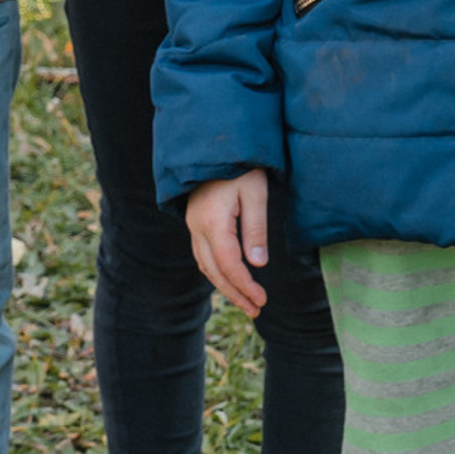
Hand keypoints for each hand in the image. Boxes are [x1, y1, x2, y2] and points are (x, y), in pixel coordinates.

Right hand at [185, 169, 270, 313]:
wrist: (213, 143)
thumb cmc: (239, 166)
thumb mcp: (255, 193)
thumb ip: (256, 230)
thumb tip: (258, 264)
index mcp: (213, 222)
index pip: (228, 264)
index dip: (245, 286)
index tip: (262, 300)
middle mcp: (197, 227)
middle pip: (213, 270)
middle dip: (234, 293)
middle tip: (255, 310)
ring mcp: (193, 224)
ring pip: (205, 264)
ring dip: (224, 285)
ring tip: (245, 301)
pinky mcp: (195, 221)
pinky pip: (202, 254)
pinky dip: (215, 271)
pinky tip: (228, 278)